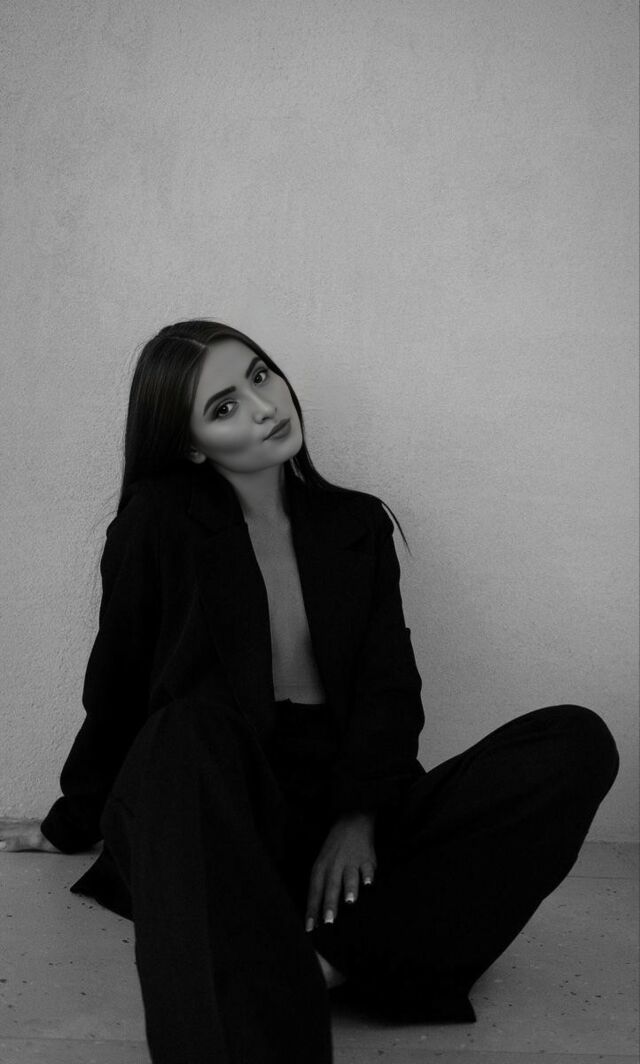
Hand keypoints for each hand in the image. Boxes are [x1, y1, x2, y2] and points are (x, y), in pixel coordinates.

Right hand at [0, 821, 60, 852]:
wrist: (72, 826)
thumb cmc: (56, 837)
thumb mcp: (37, 842)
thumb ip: (18, 842)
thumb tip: (0, 845)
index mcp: (22, 832)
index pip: (2, 832)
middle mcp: (24, 826)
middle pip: (4, 826)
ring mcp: (29, 824)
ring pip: (10, 822)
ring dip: (1, 822)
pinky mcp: (35, 824)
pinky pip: (17, 821)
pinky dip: (10, 820)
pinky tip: (11, 820)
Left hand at [305, 811, 376, 931]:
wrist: (351, 822)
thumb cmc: (334, 851)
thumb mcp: (322, 864)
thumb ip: (321, 887)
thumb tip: (317, 916)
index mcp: (321, 868)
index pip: (314, 891)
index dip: (312, 910)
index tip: (310, 928)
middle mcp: (334, 866)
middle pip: (331, 886)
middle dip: (330, 904)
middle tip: (329, 922)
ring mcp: (351, 861)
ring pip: (349, 877)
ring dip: (349, 889)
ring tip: (349, 902)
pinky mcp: (367, 858)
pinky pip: (368, 868)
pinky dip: (368, 875)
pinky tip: (368, 884)